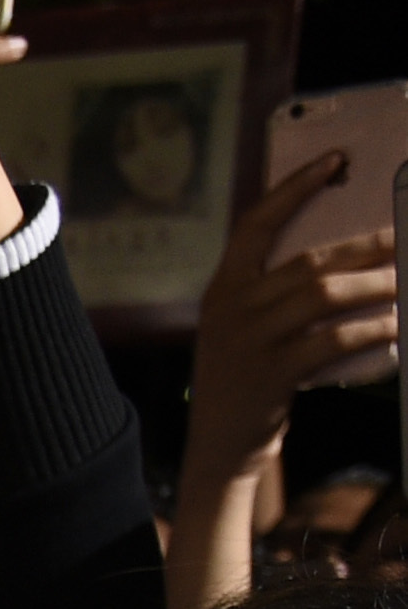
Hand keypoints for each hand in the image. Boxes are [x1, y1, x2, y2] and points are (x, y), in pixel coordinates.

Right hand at [186, 153, 399, 484]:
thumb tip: (346, 259)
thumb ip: (275, 294)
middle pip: (309, 262)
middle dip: (365, 247)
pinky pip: (333, 340)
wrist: (219, 448)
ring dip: (375, 286)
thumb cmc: (246, 382)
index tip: (333, 160)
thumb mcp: (246, 331)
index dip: (294, 188)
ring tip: (403, 283)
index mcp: (223, 291)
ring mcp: (248, 343)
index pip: (255, 225)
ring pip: (324, 295)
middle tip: (404, 239)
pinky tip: (395, 327)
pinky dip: (372, 331)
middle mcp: (231, 310)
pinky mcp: (271, 375)